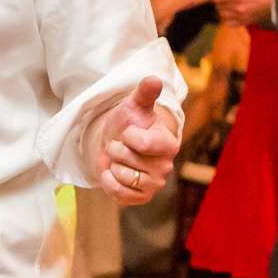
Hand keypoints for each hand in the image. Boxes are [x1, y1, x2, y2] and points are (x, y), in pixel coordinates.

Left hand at [93, 76, 179, 205]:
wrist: (118, 145)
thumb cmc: (129, 124)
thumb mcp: (134, 106)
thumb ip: (145, 93)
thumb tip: (154, 79)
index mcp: (168, 143)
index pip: (140, 142)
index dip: (126, 135)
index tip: (128, 131)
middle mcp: (165, 166)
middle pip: (126, 158)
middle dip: (116, 149)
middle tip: (122, 146)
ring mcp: (154, 185)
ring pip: (121, 175)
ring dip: (112, 165)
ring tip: (120, 159)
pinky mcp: (141, 198)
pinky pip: (118, 193)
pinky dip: (109, 181)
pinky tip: (113, 173)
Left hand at [213, 0, 275, 25]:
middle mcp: (238, 7)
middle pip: (218, 6)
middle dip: (219, 0)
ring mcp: (242, 16)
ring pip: (222, 15)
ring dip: (223, 9)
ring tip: (228, 3)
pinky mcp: (247, 22)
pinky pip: (230, 24)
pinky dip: (228, 19)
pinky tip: (233, 12)